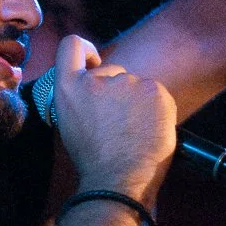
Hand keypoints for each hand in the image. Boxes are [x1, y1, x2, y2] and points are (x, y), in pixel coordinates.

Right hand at [53, 34, 177, 199]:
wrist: (119, 180)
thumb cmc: (94, 159)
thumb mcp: (70, 122)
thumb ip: (80, 97)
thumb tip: (97, 87)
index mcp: (69, 87)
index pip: (71, 46)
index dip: (85, 51)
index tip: (93, 62)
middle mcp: (97, 78)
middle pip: (112, 72)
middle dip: (115, 92)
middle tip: (116, 124)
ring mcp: (128, 82)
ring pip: (135, 86)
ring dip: (136, 103)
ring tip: (133, 133)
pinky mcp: (154, 91)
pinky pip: (155, 95)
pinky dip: (154, 110)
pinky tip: (147, 131)